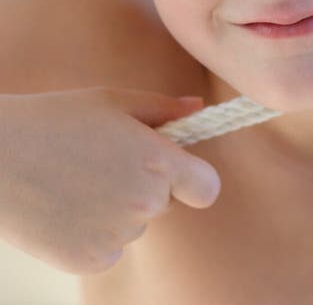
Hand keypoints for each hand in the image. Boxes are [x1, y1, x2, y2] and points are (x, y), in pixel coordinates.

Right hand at [0, 88, 219, 273]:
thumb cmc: (56, 119)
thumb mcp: (112, 101)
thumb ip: (162, 108)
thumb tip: (198, 107)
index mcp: (156, 161)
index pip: (206, 187)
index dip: (195, 179)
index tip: (177, 172)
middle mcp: (144, 204)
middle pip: (164, 202)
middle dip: (145, 185)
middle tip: (103, 161)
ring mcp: (118, 237)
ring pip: (134, 224)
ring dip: (116, 208)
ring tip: (77, 179)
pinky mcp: (91, 261)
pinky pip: (109, 248)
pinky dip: (94, 232)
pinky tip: (66, 206)